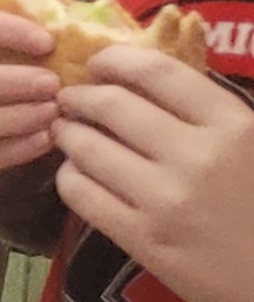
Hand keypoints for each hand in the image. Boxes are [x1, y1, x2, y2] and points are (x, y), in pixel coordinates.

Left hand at [53, 42, 253, 301]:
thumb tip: (149, 77)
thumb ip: (214, 112)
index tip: (98, 65)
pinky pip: (81, 194)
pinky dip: (69, 177)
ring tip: (66, 133)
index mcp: (235, 124)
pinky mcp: (144, 240)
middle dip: (80, 97)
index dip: (114, 60)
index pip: (156, 72)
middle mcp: (198, 156)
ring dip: (68, 135)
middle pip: (111, 105)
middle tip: (70, 100)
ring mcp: (167, 200)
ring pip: (87, 148)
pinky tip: (76, 174)